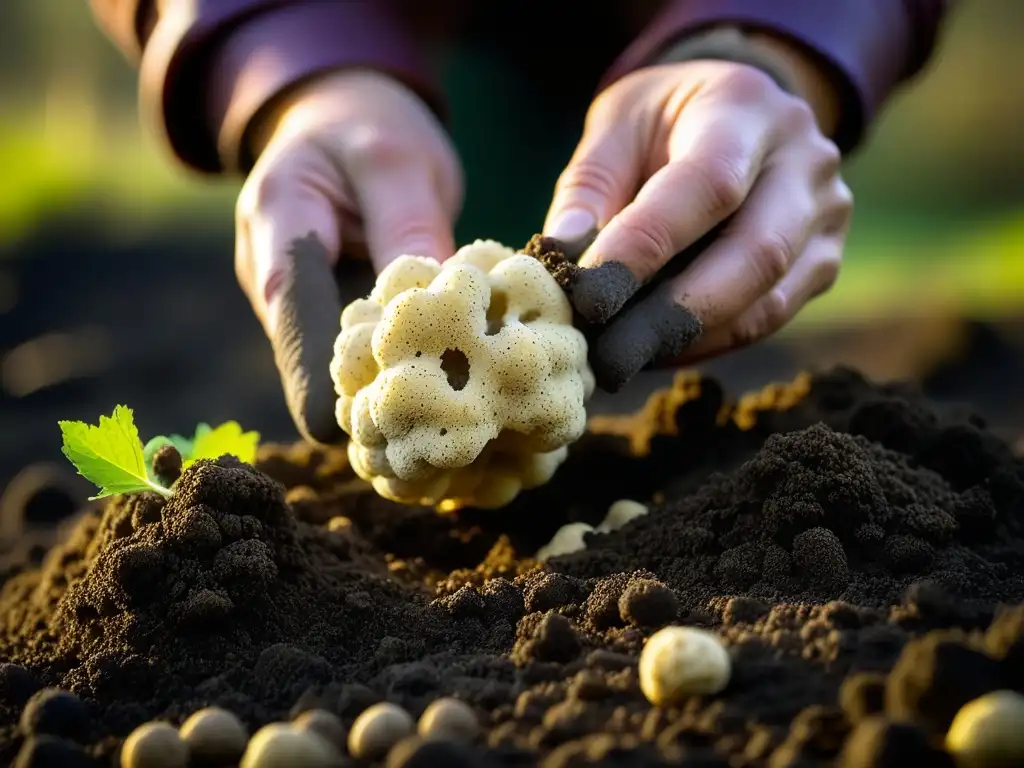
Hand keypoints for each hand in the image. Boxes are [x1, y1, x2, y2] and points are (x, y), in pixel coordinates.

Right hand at [235, 70, 461, 442]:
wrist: (337, 116)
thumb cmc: (366, 128)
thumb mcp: (398, 160)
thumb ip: (409, 228)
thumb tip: (436, 307)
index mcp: (279, 230)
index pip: (295, 328)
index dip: (330, 386)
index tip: (376, 425)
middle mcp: (274, 280)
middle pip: (314, 365)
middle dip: (371, 395)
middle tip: (446, 420)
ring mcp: (298, 304)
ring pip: (336, 369)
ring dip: (389, 386)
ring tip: (457, 404)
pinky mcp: (328, 315)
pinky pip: (358, 356)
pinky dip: (397, 369)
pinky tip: (450, 380)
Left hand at [545, 60, 852, 390]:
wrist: (739, 112)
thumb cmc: (665, 119)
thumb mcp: (617, 125)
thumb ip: (588, 187)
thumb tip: (560, 257)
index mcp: (746, 106)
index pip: (707, 185)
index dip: (646, 248)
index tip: (587, 298)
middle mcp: (804, 160)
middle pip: (754, 253)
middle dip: (670, 315)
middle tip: (605, 358)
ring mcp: (825, 215)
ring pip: (767, 300)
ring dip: (687, 340)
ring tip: (620, 361)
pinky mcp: (822, 262)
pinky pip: (768, 317)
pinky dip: (707, 342)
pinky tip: (655, 352)